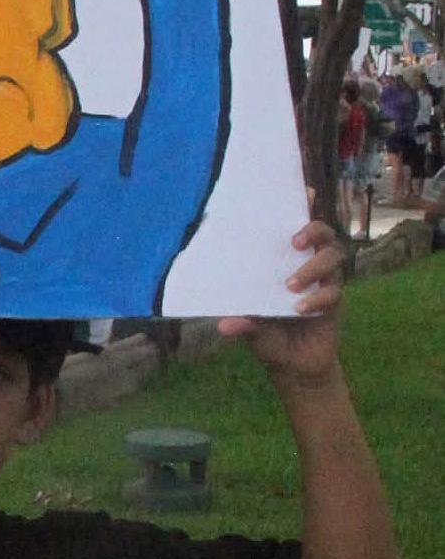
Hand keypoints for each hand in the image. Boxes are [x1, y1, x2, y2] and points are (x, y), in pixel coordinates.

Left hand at [217, 219, 343, 387]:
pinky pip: (333, 292)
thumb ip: (242, 322)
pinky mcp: (334, 302)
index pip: (296, 227)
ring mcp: (323, 282)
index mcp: (284, 261)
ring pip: (332, 258)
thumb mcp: (251, 328)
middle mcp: (307, 265)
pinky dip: (317, 298)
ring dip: (313, 267)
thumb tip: (224, 325)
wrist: (292, 367)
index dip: (304, 207)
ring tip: (291, 284)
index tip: (306, 191)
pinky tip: (301, 309)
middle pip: (324, 234)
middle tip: (294, 241)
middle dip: (313, 230)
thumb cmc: (268, 337)